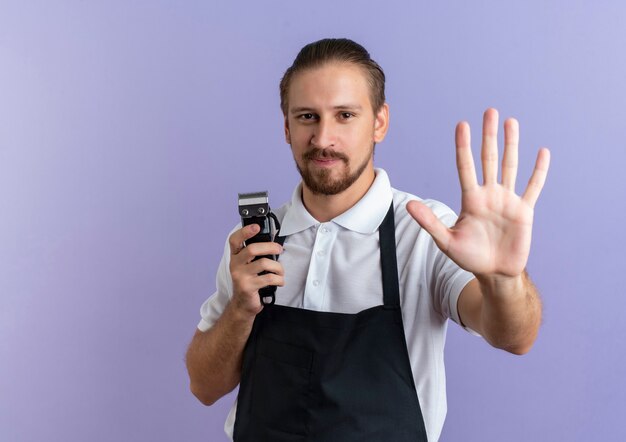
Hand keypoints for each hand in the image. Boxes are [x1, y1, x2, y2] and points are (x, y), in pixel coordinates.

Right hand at [228, 224, 284, 316]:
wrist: (243, 305)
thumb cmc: (250, 282)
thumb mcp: (250, 266)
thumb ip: (256, 255)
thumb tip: (273, 243)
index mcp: (235, 256)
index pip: (235, 240)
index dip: (245, 231)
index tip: (256, 227)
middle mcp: (235, 265)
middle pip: (252, 249)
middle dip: (270, 247)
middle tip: (279, 249)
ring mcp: (240, 276)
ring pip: (264, 263)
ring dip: (278, 267)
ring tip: (280, 272)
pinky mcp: (248, 287)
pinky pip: (268, 278)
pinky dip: (279, 279)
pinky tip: (280, 281)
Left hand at [407, 108, 549, 277]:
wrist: (494, 273)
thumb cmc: (469, 258)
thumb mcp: (446, 240)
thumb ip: (429, 222)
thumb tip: (408, 206)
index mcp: (470, 199)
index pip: (466, 166)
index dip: (464, 146)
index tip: (462, 125)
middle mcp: (489, 194)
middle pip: (489, 159)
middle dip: (489, 135)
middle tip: (490, 111)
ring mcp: (507, 200)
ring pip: (510, 166)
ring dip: (512, 144)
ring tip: (511, 122)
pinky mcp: (524, 211)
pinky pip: (533, 187)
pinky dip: (538, 171)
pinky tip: (542, 152)